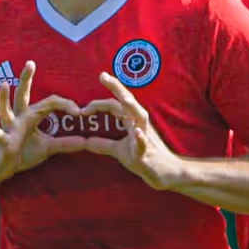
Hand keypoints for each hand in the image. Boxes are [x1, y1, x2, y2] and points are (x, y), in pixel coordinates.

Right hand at [0, 61, 86, 178]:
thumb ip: (66, 143)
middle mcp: (19, 117)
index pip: (50, 103)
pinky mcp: (4, 141)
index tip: (79, 112)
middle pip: (22, 95)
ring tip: (4, 85)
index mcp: (32, 115)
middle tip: (30, 63)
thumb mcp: (49, 147)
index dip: (65, 104)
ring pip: (5, 110)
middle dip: (25, 79)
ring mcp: (9, 128)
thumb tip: (86, 141)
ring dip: (4, 98)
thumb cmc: (23, 153)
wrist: (5, 167)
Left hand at [79, 73, 184, 190]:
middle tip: (103, 76)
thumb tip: (85, 142)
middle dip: (117, 88)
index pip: (114, 105)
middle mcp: (139, 124)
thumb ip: (103, 144)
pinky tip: (137, 132)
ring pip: (140, 116)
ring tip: (124, 97)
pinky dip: (141, 138)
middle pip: (128, 101)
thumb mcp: (118, 151)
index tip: (82, 109)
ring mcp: (145, 136)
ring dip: (132, 106)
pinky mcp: (148, 153)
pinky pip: (145, 143)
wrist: (165, 173)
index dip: (98, 104)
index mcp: (131, 121)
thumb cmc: (144, 159)